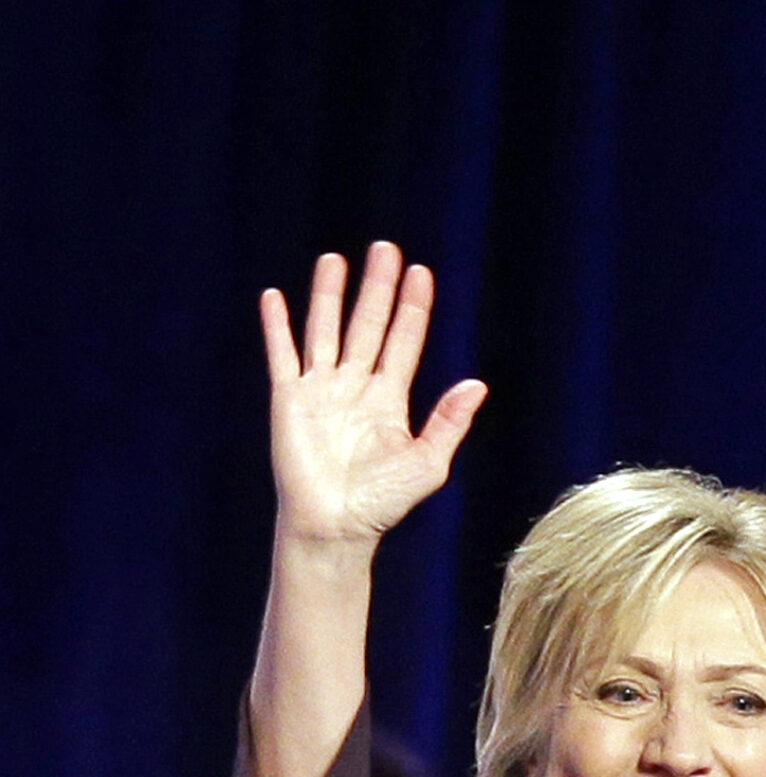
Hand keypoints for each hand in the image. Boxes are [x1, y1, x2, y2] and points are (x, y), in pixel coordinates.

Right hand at [261, 242, 484, 547]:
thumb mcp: (427, 462)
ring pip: (326, 330)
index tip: (421, 273)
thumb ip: (448, 422)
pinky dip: (277, 327)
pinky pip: (282, 355)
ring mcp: (322, 391)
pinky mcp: (289, 400)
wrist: (336, 526)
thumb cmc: (383, 503)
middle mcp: (357, 387)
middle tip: (385, 248)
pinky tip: (276, 298)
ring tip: (336, 259)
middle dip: (377, 288)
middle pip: (368, 324)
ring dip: (330, 296)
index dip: (413, 308)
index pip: (405, 340)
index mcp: (391, 400)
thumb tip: (477, 384)